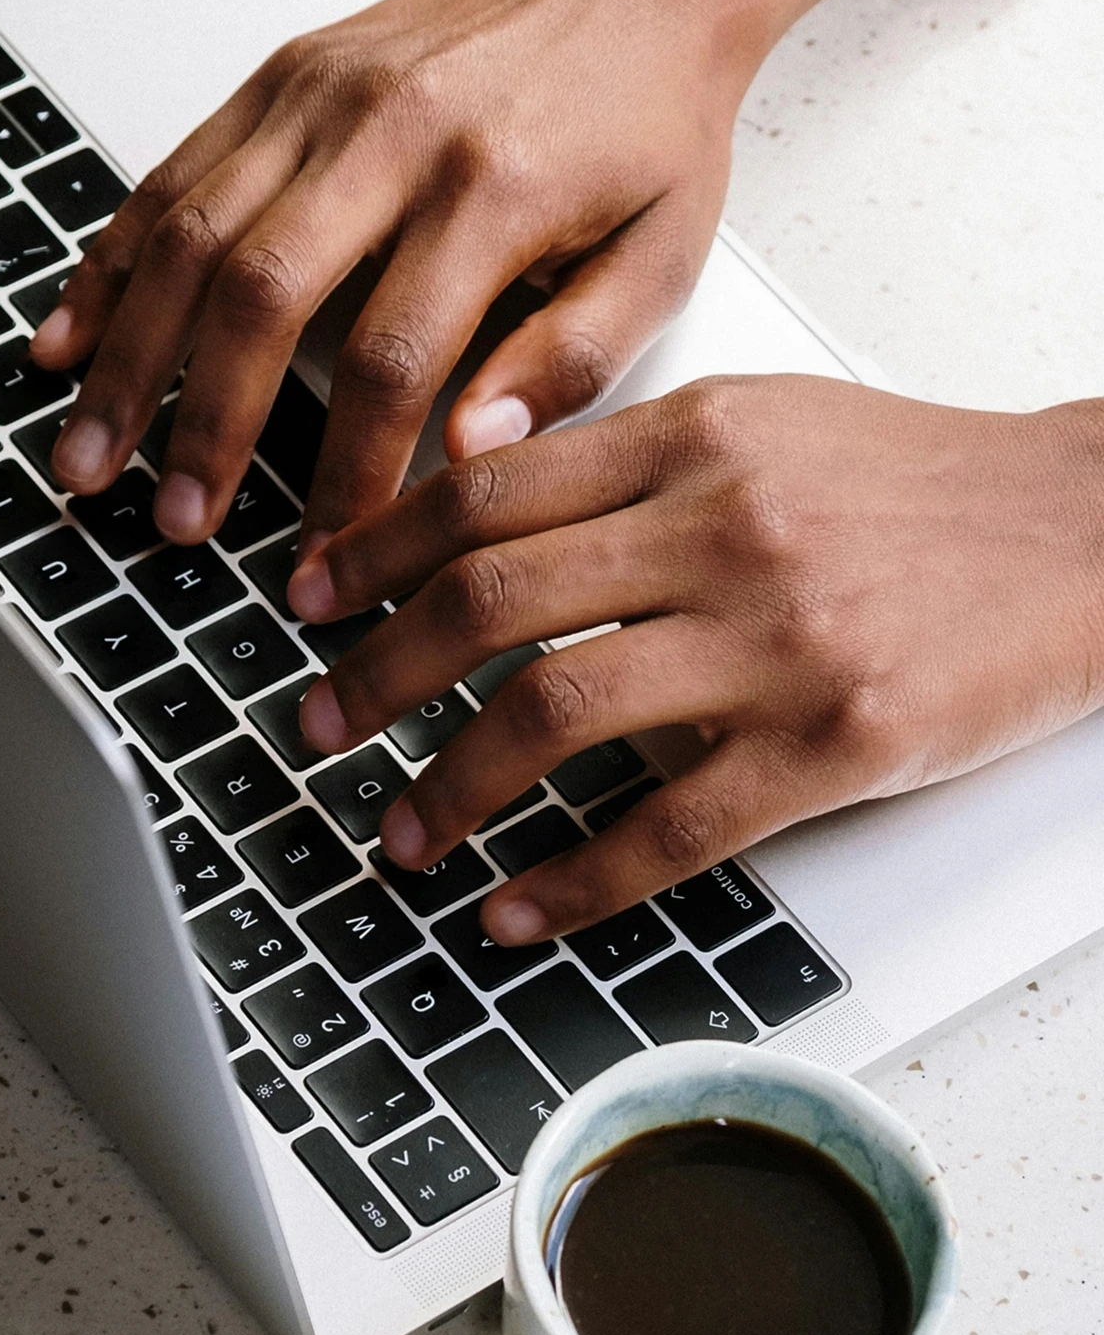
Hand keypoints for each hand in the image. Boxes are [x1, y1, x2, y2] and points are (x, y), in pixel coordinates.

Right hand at [27, 0, 781, 547]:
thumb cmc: (649, 113)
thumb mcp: (663, 252)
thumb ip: (572, 361)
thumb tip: (471, 455)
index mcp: (493, 187)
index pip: (393, 362)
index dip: (344, 475)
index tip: (322, 556)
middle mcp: (392, 132)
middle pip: (259, 295)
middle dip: (199, 423)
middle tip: (169, 518)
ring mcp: (322, 96)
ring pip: (189, 234)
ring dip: (126, 356)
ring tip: (86, 451)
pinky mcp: (284, 75)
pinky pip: (172, 173)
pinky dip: (110, 260)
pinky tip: (70, 332)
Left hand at [284, 377, 1103, 943]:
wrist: (1089, 531)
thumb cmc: (915, 484)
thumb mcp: (762, 424)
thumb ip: (622, 462)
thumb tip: (469, 509)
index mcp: (691, 437)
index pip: (483, 491)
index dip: (372, 552)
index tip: (309, 600)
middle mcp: (721, 527)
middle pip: (489, 601)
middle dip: (376, 675)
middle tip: (316, 724)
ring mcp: (777, 637)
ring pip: (556, 712)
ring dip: (450, 786)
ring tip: (399, 833)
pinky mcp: (835, 741)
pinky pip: (669, 827)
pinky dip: (572, 880)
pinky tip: (512, 910)